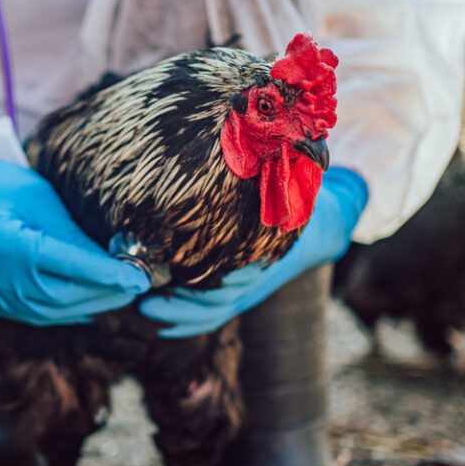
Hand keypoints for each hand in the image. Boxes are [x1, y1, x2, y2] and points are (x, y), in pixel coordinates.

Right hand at [0, 146, 149, 323]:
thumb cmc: (4, 188)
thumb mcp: (42, 201)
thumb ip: (74, 236)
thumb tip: (118, 261)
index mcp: (3, 244)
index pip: (67, 266)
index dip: (107, 274)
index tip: (139, 279)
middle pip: (61, 296)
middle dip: (104, 293)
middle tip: (136, 286)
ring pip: (50, 312)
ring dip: (88, 305)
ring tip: (117, 293)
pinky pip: (34, 315)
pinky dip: (65, 311)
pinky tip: (88, 303)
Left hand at [138, 167, 367, 337]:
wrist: (318, 232)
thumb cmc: (290, 202)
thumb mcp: (281, 186)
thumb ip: (265, 175)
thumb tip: (252, 138)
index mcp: (264, 251)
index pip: (233, 276)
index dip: (205, 281)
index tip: (174, 275)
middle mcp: (255, 276)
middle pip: (218, 300)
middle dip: (182, 304)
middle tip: (146, 300)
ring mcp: (247, 290)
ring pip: (214, 313)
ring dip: (180, 316)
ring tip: (146, 309)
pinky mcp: (239, 296)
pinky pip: (214, 318)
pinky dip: (190, 325)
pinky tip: (165, 327)